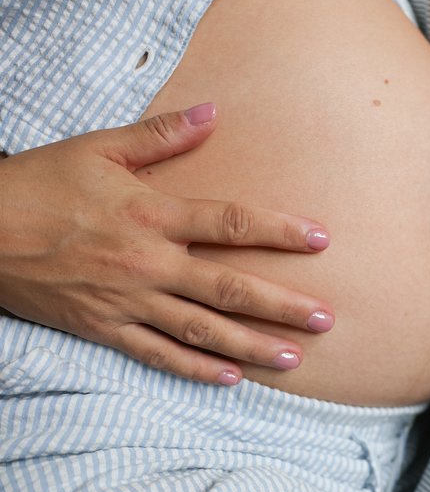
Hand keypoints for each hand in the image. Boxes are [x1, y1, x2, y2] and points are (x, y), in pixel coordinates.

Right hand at [0, 103, 333, 383]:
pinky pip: (158, 354)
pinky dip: (195, 369)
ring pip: (202, 330)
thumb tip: (214, 112)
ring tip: (295, 358)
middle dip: (283, 305)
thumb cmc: (40, 183)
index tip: (321, 240)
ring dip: (252, 346)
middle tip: (327, 319)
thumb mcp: (99, 148)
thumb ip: (162, 136)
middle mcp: (148, 262)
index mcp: (152, 214)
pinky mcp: (104, 328)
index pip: (232, 223)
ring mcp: (127, 301)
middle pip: (229, 288)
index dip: (280, 231)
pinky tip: (230, 379)